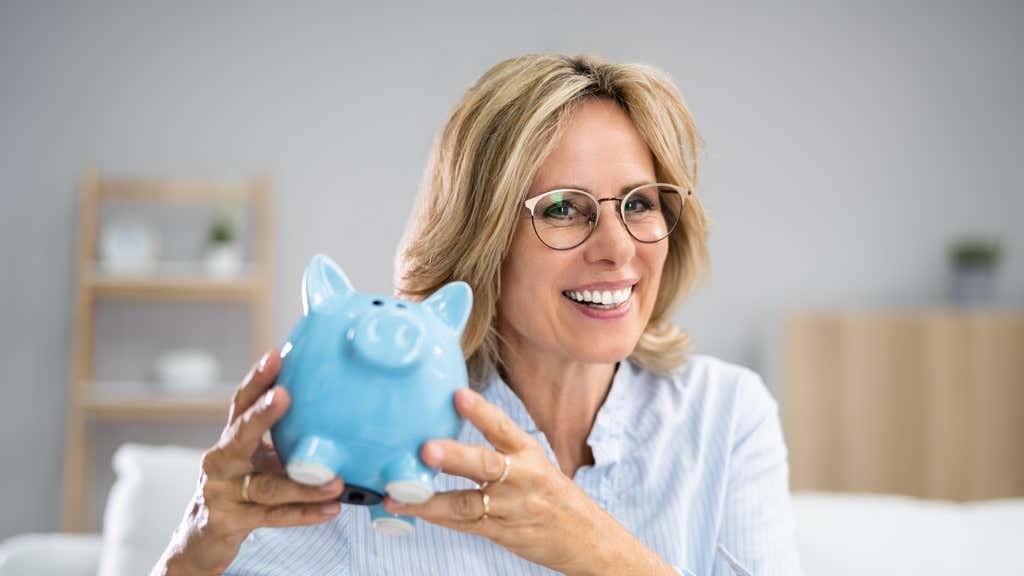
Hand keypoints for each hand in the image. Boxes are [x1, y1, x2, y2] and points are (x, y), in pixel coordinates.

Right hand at [153, 350, 344, 575]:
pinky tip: (330, 509)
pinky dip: (303, 513)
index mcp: (230, 440)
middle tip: (285, 395)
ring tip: (336, 481)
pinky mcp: (229, 522)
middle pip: (240, 434)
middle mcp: (220, 461)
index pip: (241, 403)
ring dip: (303, 485)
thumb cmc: (239, 487)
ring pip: (266, 486)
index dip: (257, 379)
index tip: (276, 355)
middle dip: (262, 414)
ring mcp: (221, 492)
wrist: (201, 537)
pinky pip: (272, 517)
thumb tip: (331, 413)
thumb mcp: (255, 459)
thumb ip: (281, 439)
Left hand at [383, 388, 654, 575]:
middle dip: (454, 457)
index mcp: (529, 454)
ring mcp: (512, 509)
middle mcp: (522, 479)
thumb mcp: (536, 464)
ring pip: (467, 502)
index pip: (503, 428)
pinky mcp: (503, 533)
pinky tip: (414, 509)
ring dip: (430, 499)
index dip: (481, 412)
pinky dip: (438, 517)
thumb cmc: (553, 496)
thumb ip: (501, 450)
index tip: (458, 395)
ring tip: (398, 494)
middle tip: (427, 448)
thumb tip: (452, 433)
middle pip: (485, 465)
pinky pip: (466, 525)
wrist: (587, 539)